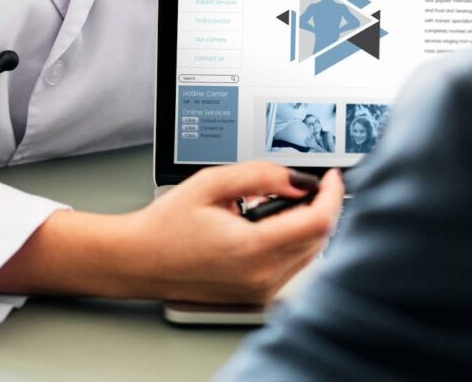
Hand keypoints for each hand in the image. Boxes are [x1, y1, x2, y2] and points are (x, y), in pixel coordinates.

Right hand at [0, 163, 344, 303]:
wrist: (139, 260)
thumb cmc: (166, 224)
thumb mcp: (211, 184)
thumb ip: (259, 176)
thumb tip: (298, 179)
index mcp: (252, 249)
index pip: (318, 222)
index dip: (333, 194)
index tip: (332, 176)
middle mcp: (261, 276)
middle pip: (320, 238)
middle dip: (321, 206)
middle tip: (301, 183)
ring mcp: (260, 290)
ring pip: (310, 253)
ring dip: (307, 224)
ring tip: (275, 203)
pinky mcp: (257, 295)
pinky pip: (293, 266)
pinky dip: (293, 241)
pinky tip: (268, 225)